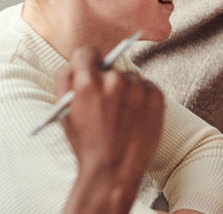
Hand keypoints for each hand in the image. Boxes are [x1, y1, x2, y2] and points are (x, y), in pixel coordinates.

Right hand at [57, 47, 163, 213]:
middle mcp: (114, 80)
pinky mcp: (157, 96)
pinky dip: (143, 98)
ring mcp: (138, 87)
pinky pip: (148, 88)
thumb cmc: (86, 144)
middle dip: (107, 81)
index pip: (87, 52)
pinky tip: (135, 117)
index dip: (86, 63)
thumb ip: (65, 81)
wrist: (114, 170)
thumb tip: (76, 63)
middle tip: (107, 104)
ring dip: (127, 90)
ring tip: (122, 116)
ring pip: (131, 78)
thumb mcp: (64, 112)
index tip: (90, 71)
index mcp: (86, 82)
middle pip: (110, 68)